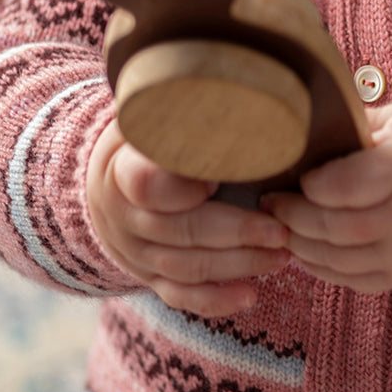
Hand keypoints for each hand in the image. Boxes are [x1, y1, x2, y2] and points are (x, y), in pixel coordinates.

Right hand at [87, 119, 288, 315]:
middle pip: (181, 232)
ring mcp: (136, 253)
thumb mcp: (150, 117)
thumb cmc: (145, 141)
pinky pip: (180, 297)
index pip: (146, 184)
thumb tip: (231, 90)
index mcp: (122, 171)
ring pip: (187, 268)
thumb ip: (179, 111)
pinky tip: (251, 295)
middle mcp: (125, 217)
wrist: (108, 184)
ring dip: (239, 264)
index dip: (183, 187)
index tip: (219, 178)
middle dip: (236, 232)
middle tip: (280, 228)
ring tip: (283, 253)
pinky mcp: (150, 277)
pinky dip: (216, 301)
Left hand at [266, 98, 391, 292]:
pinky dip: (321, 266)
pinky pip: (352, 279)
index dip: (318, 183)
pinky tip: (305, 246)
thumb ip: (355, 126)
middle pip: (338, 228)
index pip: (353, 185)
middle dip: (296, 216)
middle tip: (271, 199)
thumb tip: (301, 126)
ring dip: (301, 244)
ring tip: (282, 223)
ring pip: (339, 260)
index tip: (303, 174)